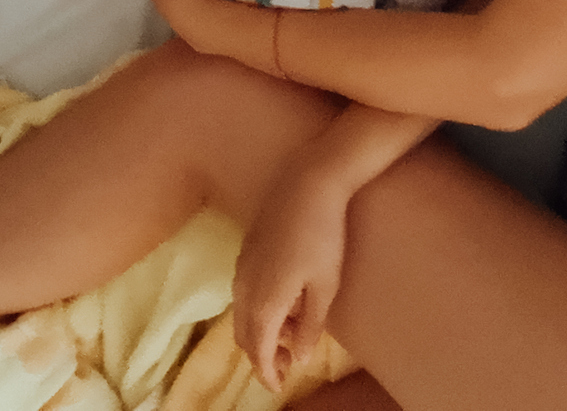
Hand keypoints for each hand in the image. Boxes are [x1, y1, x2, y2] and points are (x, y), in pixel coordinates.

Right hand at [234, 163, 351, 391]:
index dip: (267, 372)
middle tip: (285, 366)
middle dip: (261, 355)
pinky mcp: (246, 247)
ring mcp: (241, 264)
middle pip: (243, 334)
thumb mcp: (325, 286)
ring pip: (240, 312)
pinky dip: (256, 307)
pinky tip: (281, 301)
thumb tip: (300, 358)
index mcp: (264, 301)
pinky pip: (242, 290)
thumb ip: (311, 326)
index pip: (258, 350)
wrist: (310, 180)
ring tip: (287, 335)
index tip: (279, 385)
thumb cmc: (324, 234)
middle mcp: (244, 286)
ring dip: (258, 330)